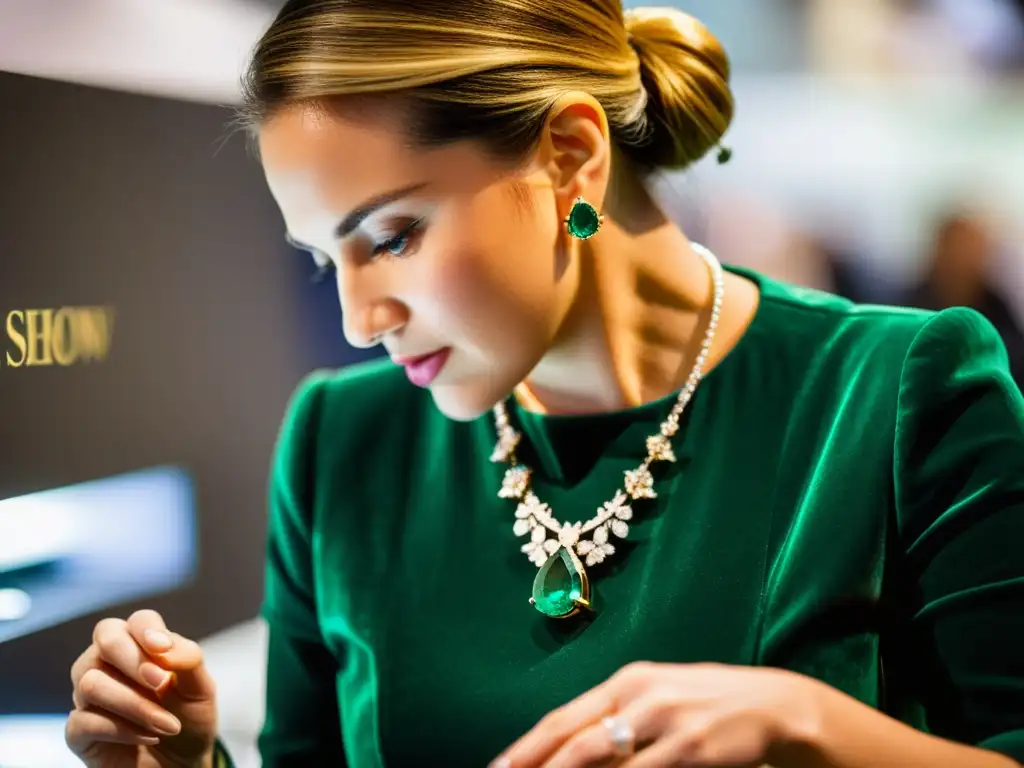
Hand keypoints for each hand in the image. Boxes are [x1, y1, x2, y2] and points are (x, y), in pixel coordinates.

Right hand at [66, 609, 217, 767]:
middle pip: (105, 637)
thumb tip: (163, 647)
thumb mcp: (201, 688)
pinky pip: (84, 721)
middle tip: (162, 684)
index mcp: (140, 646)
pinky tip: (148, 737)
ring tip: (167, 724)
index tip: (163, 649)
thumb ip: (188, 659)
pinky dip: (123, 730)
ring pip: (91, 683)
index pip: (135, 621)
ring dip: (135, 704)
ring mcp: (89, 697)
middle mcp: (109, 663)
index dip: (146, 630)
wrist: (183, 764)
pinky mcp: (79, 731)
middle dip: (135, 660)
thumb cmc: (189, 718)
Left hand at [491, 661, 823, 767]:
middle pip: (576, 743)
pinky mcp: (692, 751)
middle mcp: (641, 698)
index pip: (563, 718)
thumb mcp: (658, 697)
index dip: (526, 748)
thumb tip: (567, 751)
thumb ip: (615, 719)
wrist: (773, 705)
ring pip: (604, 765)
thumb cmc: (706, 703)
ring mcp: (667, 724)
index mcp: (627, 682)